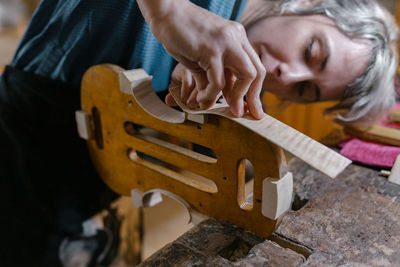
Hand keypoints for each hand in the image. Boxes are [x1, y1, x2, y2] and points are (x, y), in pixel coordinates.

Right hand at [137, 0, 265, 118]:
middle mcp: (237, 38)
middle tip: (243, 113)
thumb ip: (209, 76)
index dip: (253, 90)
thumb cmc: (181, 33)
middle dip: (253, 97)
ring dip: (237, 97)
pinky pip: (218, 81)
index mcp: (237, 38)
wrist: (165, 12)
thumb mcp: (201, 57)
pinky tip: (201, 99)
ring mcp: (227, 42)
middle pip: (257, 72)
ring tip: (224, 109)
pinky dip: (210, 95)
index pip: (254, 67)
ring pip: (247, 76)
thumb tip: (211, 98)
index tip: (248, 107)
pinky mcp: (211, 50)